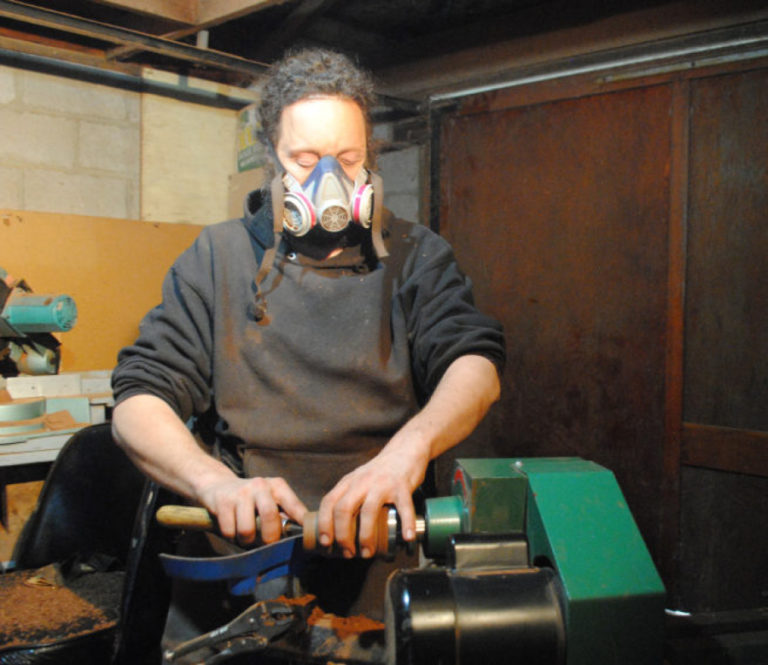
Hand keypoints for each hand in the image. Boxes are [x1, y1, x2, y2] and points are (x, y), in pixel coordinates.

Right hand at [197, 476, 306, 545]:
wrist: (218, 485)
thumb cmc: (250, 499)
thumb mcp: (270, 500)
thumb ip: (283, 514)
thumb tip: (297, 534)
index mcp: (277, 486)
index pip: (294, 506)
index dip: (302, 523)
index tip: (307, 537)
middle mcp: (261, 485)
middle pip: (270, 516)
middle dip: (269, 538)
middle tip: (265, 543)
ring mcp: (241, 492)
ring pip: (247, 530)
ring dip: (246, 541)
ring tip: (246, 536)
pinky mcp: (223, 501)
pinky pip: (229, 531)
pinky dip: (231, 537)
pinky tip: (232, 529)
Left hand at [317, 436, 429, 557]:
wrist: (405, 450)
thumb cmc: (380, 472)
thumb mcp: (357, 480)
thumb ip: (347, 498)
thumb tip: (338, 530)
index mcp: (349, 482)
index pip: (328, 502)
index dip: (324, 524)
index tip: (326, 543)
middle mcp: (362, 482)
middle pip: (344, 509)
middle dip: (342, 535)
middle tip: (347, 553)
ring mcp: (382, 484)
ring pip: (368, 511)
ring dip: (366, 536)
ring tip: (367, 553)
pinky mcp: (402, 486)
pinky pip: (404, 507)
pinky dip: (405, 524)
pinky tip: (407, 537)